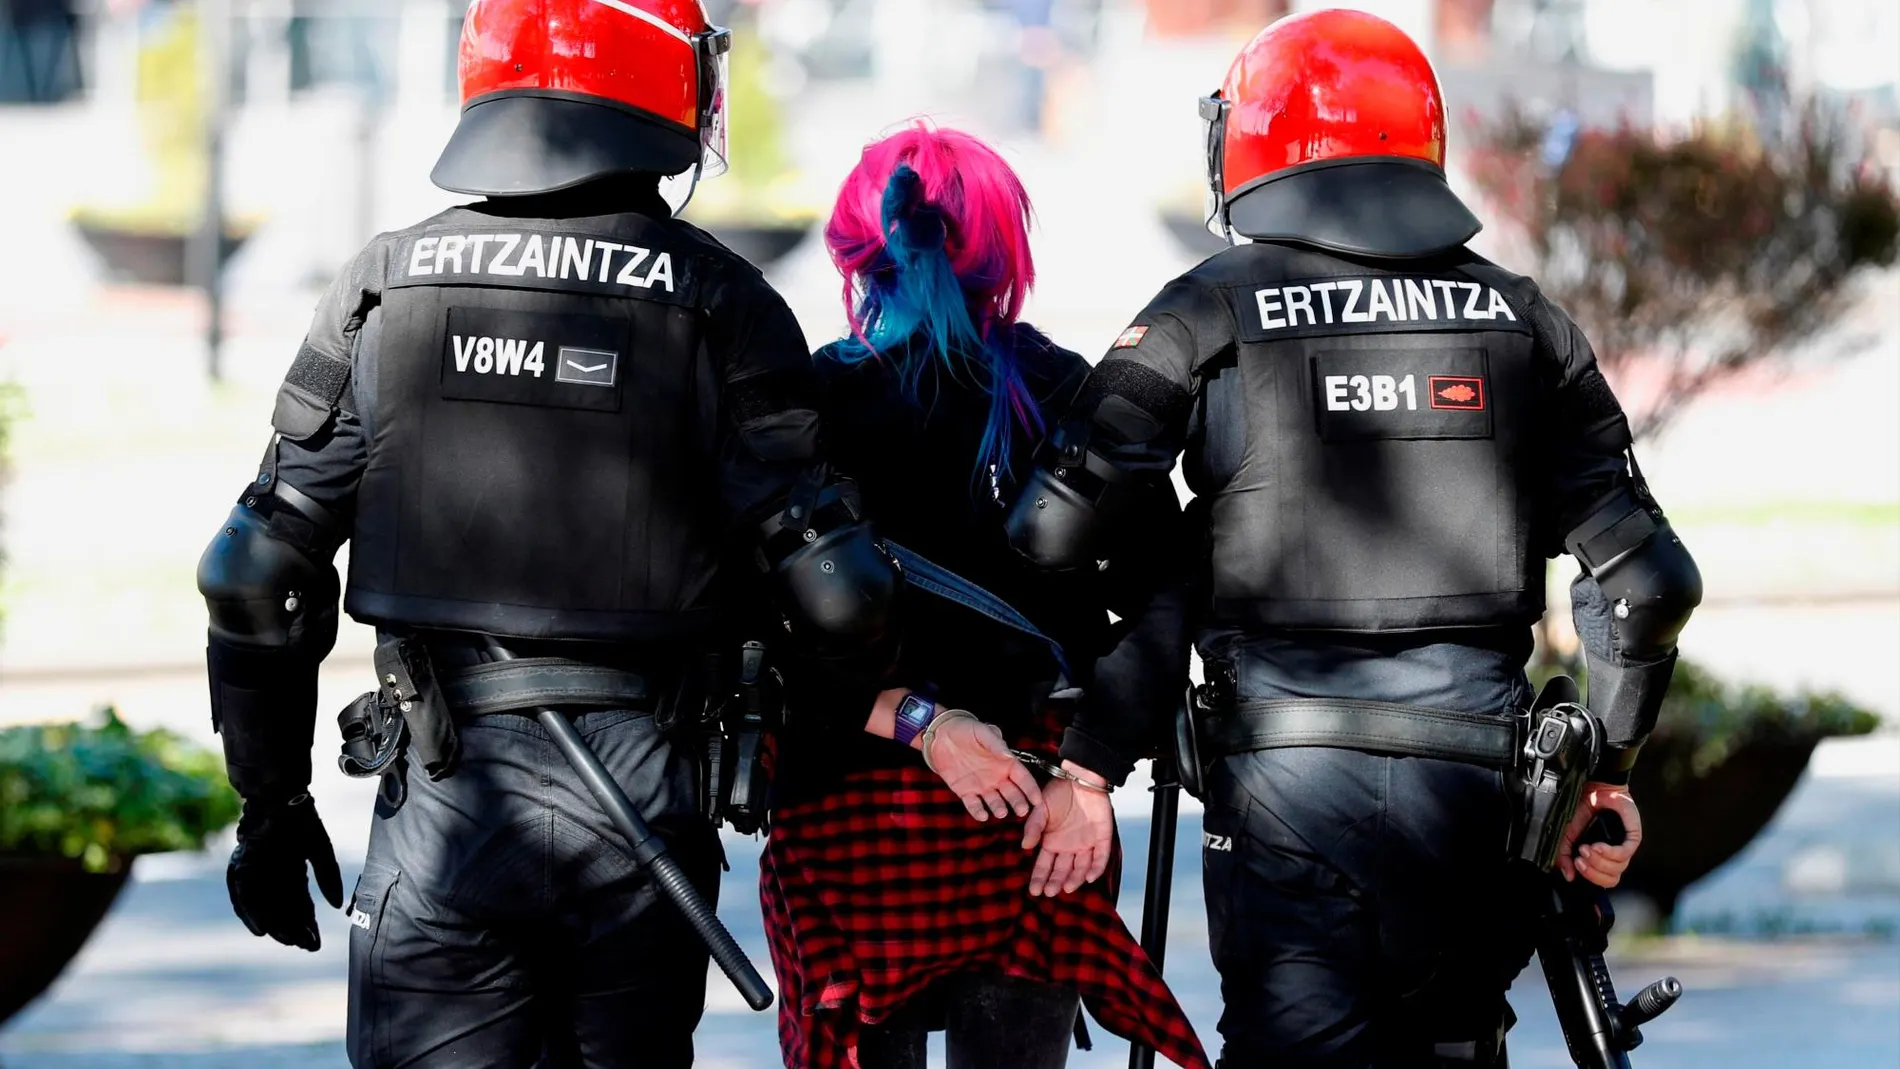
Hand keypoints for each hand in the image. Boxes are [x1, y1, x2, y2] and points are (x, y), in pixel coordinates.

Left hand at [227, 794, 343, 950]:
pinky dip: (254, 915)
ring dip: (278, 927)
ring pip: (267, 908)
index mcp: (292, 873)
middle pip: (284, 912)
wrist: (278, 799)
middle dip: (295, 931)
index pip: (300, 905)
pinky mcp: (244, 869)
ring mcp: (258, 875)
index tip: (316, 941)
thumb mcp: (321, 850)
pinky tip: (263, 930)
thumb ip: (328, 876)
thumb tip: (338, 904)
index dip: (308, 924)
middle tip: (307, 946)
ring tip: (290, 942)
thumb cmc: (301, 821)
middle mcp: (273, 878)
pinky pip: (247, 899)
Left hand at [924, 712, 1041, 821]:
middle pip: (1012, 793)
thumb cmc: (965, 730)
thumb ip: (996, 744)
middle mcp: (996, 777)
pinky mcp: (965, 791)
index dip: (1031, 789)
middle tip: (1022, 811)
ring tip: (1002, 812)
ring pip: (994, 801)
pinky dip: (978, 811)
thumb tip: (1008, 755)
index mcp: (1005, 763)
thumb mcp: (982, 731)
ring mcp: (982, 785)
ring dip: (999, 808)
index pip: (1023, 778)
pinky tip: (983, 816)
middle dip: (1018, 802)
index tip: (1038, 800)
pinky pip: (973, 804)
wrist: (941, 735)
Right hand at [1022, 763, 1112, 896]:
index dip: (1039, 878)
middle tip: (1049, 892)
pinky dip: (1096, 868)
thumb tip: (1025, 846)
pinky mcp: (1102, 838)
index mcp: (1052, 842)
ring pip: (1081, 868)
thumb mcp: (1040, 809)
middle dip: (1055, 882)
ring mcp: (1085, 844)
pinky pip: (1100, 857)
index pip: (1044, 865)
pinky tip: (1090, 877)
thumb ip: (1033, 827)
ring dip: (1075, 879)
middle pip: (1062, 871)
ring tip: (1066, 887)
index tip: (1034, 890)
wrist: (1080, 778)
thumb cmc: (1058, 792)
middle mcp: (1068, 847)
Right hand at [1556, 783, 1642, 888]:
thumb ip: (1565, 856)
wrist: (1593, 790)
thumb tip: (1569, 875)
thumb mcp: (1567, 835)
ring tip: (1587, 848)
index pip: (1602, 880)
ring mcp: (1625, 847)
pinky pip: (1624, 854)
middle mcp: (1615, 855)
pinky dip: (1609, 853)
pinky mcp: (1633, 838)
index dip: (1589, 877)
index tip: (1576, 865)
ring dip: (1598, 861)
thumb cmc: (1583, 810)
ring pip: (1618, 868)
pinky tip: (1598, 846)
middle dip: (1593, 872)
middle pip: (1611, 879)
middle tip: (1580, 858)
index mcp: (1602, 858)